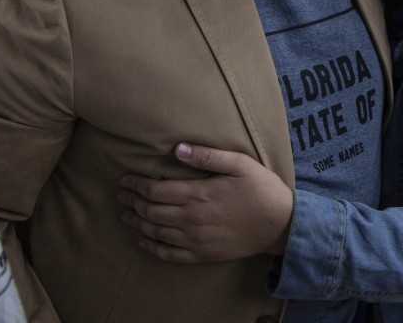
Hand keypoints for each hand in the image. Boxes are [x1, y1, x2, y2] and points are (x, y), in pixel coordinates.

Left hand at [119, 144, 293, 263]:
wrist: (281, 225)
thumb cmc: (262, 189)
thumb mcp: (239, 164)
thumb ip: (206, 156)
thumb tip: (176, 149)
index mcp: (198, 194)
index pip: (155, 190)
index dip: (136, 185)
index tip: (125, 179)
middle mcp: (192, 219)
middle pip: (150, 212)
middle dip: (131, 202)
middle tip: (121, 195)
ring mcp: (196, 240)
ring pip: (155, 232)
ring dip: (137, 223)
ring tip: (126, 215)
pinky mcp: (203, 254)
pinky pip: (169, 254)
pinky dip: (152, 247)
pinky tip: (144, 241)